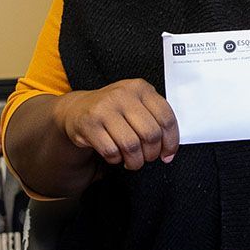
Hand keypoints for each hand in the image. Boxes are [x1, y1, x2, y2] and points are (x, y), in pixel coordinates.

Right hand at [54, 79, 178, 169]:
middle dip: (152, 153)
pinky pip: (111, 151)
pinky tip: (115, 155)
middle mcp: (123, 94)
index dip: (171, 141)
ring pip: (131, 145)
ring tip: (132, 160)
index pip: (166, 118)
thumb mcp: (137, 105)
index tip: (168, 154)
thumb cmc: (114, 110)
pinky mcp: (89, 124)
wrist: (78, 109)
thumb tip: (169, 151)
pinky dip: (116, 160)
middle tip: (147, 157)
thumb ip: (155, 120)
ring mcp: (104, 108)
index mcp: (141, 88)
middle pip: (150, 134)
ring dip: (135, 161)